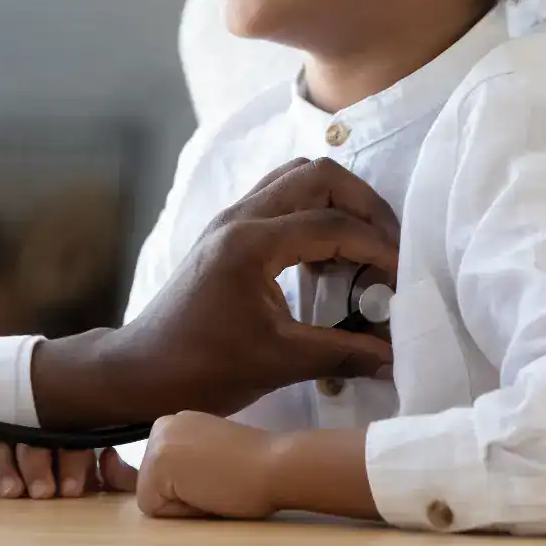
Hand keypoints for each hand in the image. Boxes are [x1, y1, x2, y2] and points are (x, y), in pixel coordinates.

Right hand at [0, 443, 116, 497]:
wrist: (47, 511)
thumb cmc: (77, 489)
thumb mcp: (105, 486)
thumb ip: (118, 476)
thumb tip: (108, 458)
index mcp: (66, 435)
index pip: (68, 437)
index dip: (71, 461)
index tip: (71, 490)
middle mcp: (31, 436)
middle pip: (27, 438)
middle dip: (35, 464)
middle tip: (42, 492)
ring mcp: (1, 448)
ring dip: (3, 468)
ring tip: (12, 492)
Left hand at [33, 159, 398, 427]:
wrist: (142, 370)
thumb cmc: (203, 367)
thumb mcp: (281, 363)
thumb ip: (344, 352)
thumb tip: (395, 355)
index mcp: (251, 242)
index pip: (331, 223)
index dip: (377, 246)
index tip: (404, 276)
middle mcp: (240, 217)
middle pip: (316, 176)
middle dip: (362, 205)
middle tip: (388, 248)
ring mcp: (230, 220)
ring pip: (295, 179)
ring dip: (336, 204)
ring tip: (362, 250)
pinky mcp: (226, 233)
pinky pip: (279, 199)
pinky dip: (312, 215)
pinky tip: (328, 258)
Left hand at [139, 417, 376, 522]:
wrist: (277, 464)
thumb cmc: (254, 467)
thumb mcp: (208, 459)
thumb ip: (178, 466)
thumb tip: (137, 478)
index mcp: (173, 424)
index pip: (161, 474)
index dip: (188, 488)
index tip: (217, 473)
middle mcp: (160, 426)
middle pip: (153, 486)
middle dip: (181, 496)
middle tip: (219, 479)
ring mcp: (156, 442)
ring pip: (153, 498)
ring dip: (182, 504)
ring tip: (214, 486)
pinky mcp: (158, 463)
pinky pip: (155, 508)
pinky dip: (181, 512)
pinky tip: (207, 492)